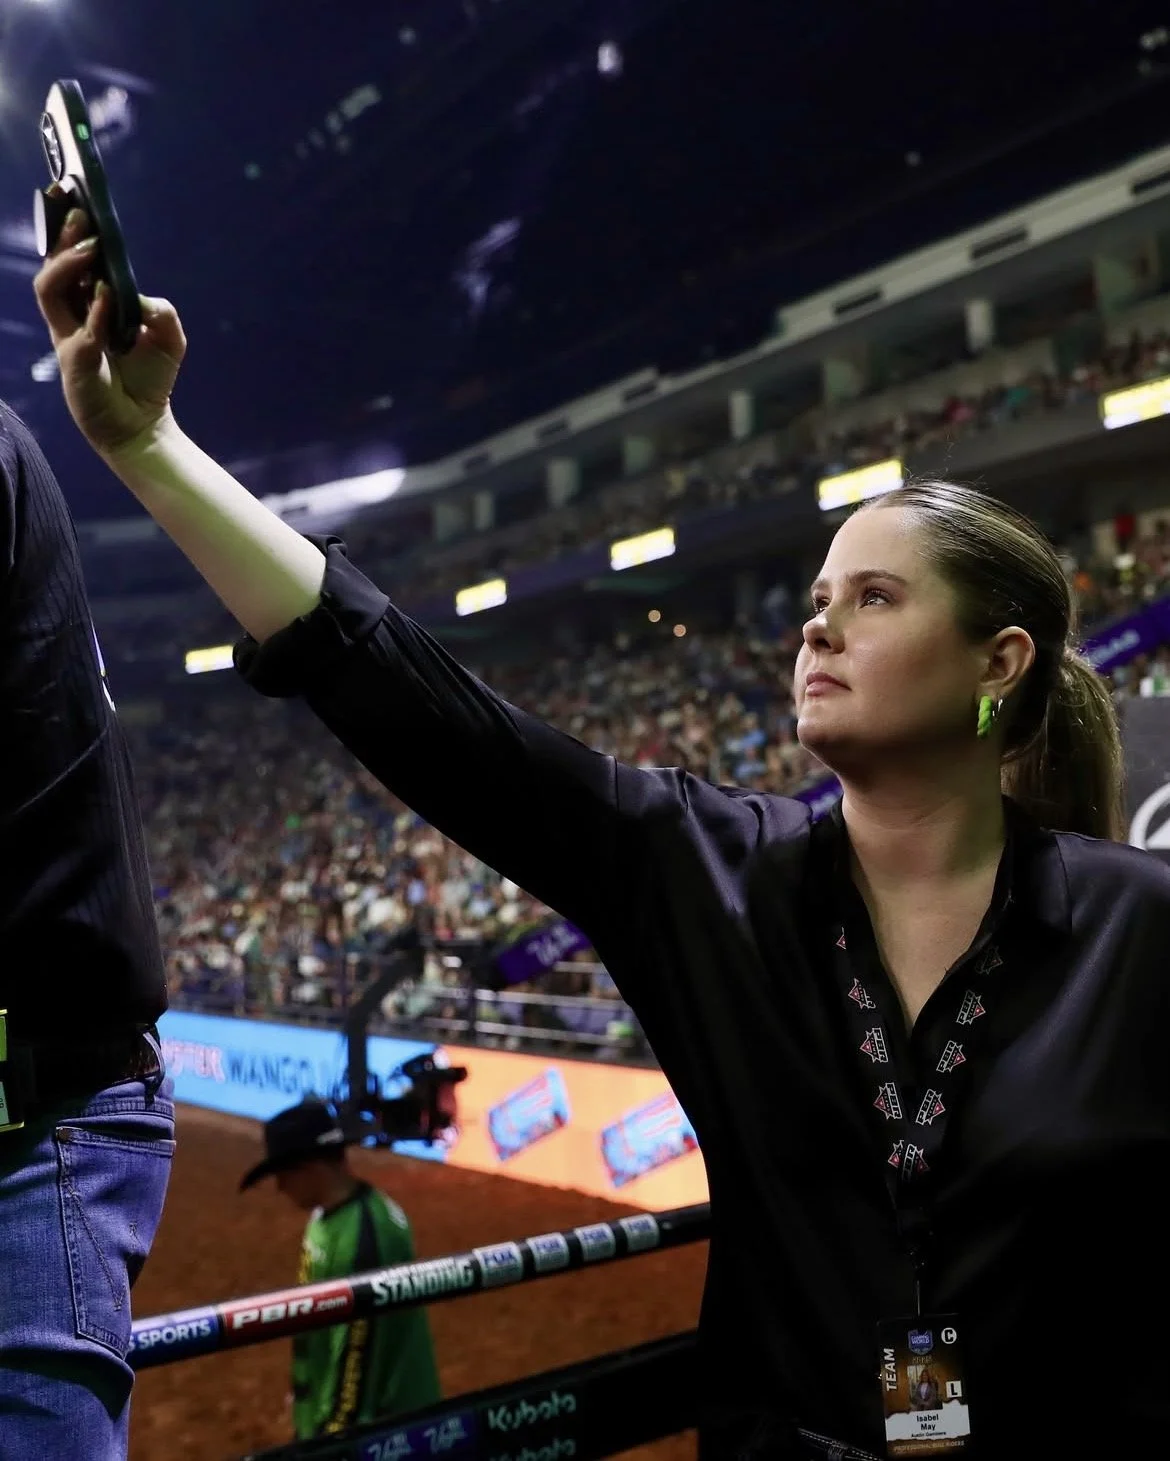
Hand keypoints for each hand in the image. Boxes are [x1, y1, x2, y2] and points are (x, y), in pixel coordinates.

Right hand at [32, 205, 186, 458]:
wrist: (144, 427)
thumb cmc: (149, 380)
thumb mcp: (168, 338)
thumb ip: (161, 311)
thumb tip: (137, 294)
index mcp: (87, 308)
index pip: (69, 264)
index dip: (70, 235)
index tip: (79, 202)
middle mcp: (71, 320)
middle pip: (52, 270)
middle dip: (64, 239)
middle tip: (80, 214)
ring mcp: (68, 342)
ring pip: (49, 292)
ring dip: (68, 266)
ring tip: (90, 248)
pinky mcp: (74, 368)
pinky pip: (77, 333)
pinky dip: (93, 312)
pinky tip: (107, 295)